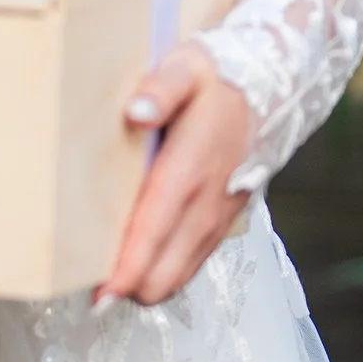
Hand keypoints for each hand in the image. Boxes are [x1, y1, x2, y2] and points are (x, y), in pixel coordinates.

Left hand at [98, 40, 257, 306]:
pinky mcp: (220, 225)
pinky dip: (162, 272)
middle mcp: (205, 205)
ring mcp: (215, 220)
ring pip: (176, 277)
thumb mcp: (187, 67)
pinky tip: (137, 263)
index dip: (127, 270)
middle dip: (127, 286)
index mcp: (189, 170)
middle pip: (163, 274)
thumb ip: (160, 89)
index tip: (100, 293)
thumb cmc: (219, 79)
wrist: (273, 93)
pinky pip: (189, 266)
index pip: (154, 232)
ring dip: (143, 283)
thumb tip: (135, 112)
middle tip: (89, 282)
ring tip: (106, 279)